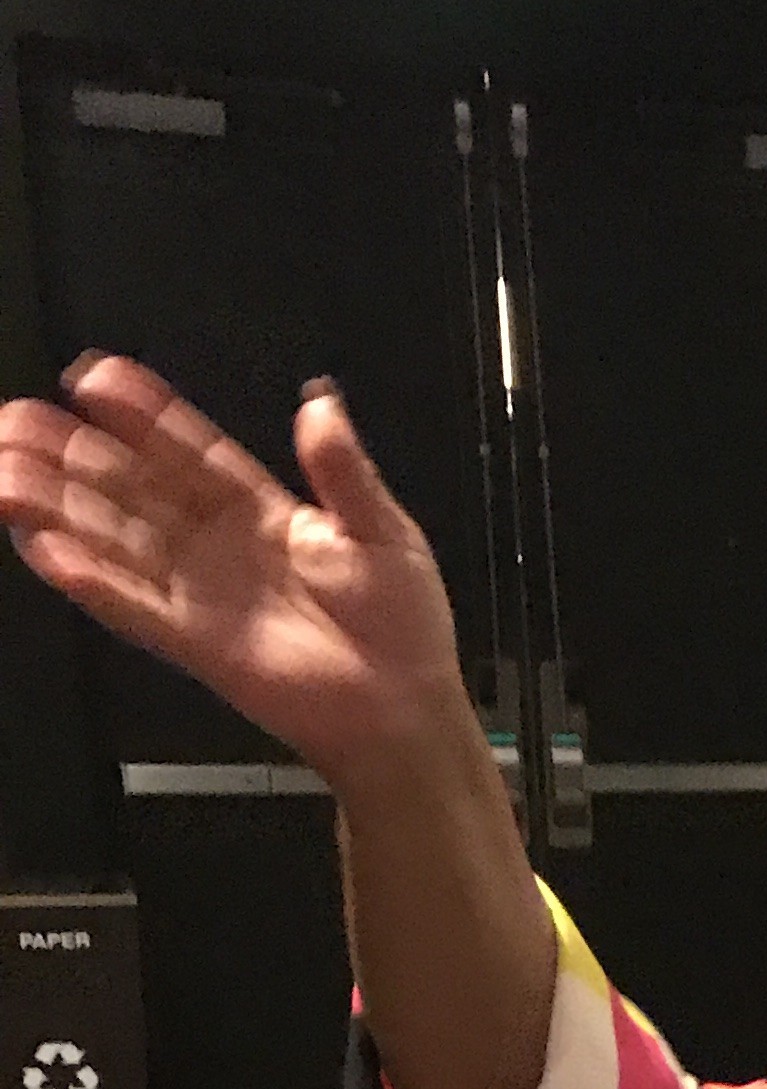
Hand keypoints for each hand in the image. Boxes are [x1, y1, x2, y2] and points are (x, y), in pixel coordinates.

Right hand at [0, 356, 464, 781]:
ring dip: (61, 507)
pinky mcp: (197, 643)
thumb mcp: (383, 531)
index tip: (97, 378)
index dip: (143, 415)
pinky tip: (47, 550)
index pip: (189, 451)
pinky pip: (133, 606)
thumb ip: (343, 470)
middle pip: (132, 488)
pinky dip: (92, 580)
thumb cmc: (403, 628)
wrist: (404, 711)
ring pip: (118, 540)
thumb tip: (320, 405)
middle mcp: (221, 547)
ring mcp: (203, 594)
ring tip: (7, 474)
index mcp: (264, 512)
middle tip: (19, 419)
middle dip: (74, 454)